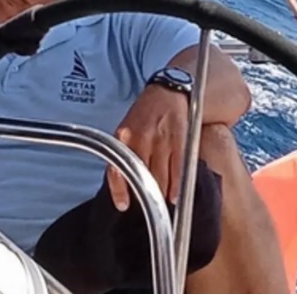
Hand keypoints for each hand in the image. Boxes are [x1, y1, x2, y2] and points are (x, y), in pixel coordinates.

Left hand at [108, 85, 188, 211]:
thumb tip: (123, 181)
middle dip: (145, 195)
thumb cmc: (145, 113)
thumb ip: (123, 152)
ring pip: (160, 178)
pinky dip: (177, 186)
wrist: (167, 91)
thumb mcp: (126, 128)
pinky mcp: (179, 139)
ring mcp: (161, 139)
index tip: (123, 205)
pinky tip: (175, 196)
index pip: (117, 168)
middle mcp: (141, 138)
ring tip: (161, 203)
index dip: (120, 191)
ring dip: (161, 195)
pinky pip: (178, 170)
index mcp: (123, 136)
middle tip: (147, 206)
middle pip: (141, 177)